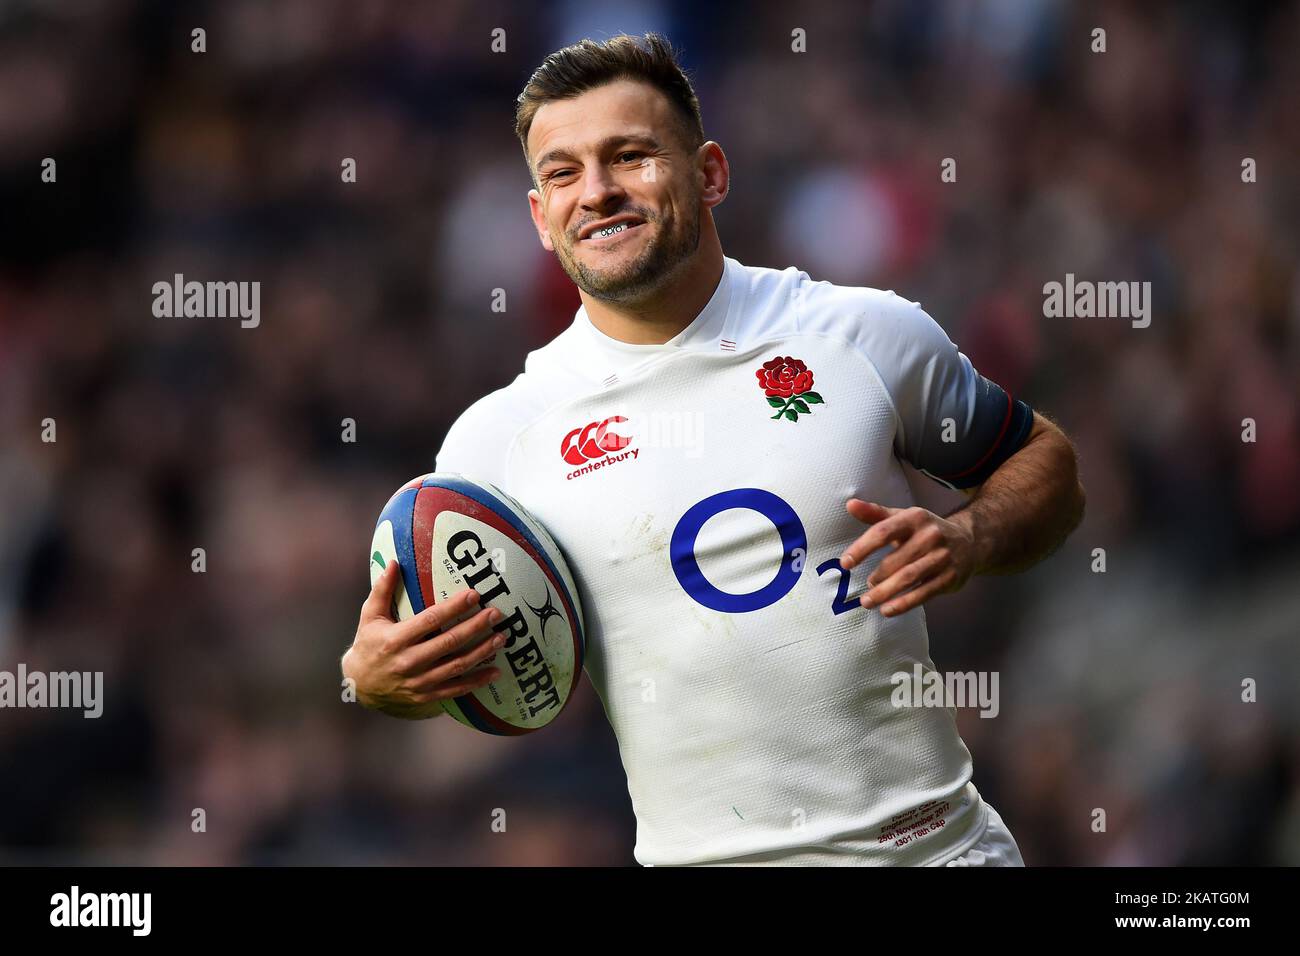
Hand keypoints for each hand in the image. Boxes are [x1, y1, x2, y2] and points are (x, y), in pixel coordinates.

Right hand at [342, 560, 504, 718]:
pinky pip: (455, 690)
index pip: (430, 620)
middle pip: (448, 643)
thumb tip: (393, 562)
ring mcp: (418, 682)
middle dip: (475, 627)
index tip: (474, 595)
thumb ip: (382, 590)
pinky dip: (476, 681)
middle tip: (495, 614)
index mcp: (396, 639)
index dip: (454, 607)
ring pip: (456, 667)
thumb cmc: (368, 645)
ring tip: (500, 638)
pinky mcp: (425, 696)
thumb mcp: (369, 616)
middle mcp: (408, 662)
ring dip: (481, 652)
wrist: (358, 685)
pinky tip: (494, 671)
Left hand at [839, 499, 977, 616]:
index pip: (883, 532)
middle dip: (877, 576)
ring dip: (886, 592)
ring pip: (909, 577)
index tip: (845, 563)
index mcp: (914, 517)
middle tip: (864, 588)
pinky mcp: (950, 577)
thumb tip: (850, 505)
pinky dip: (904, 603)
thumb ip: (875, 513)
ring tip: (868, 602)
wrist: (971, 541)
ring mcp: (942, 557)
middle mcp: (930, 536)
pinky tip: (887, 610)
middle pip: (896, 560)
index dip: (862, 548)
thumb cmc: (926, 530)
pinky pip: (924, 593)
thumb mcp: (903, 517)